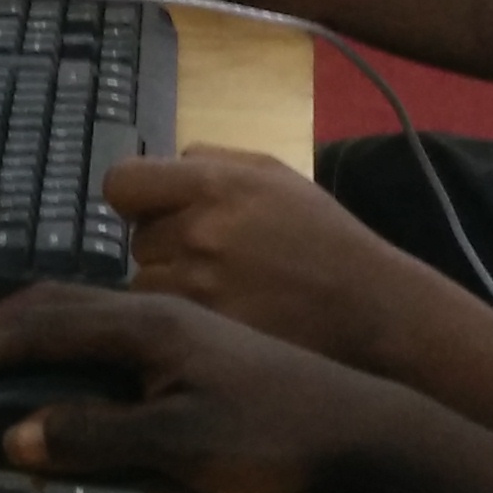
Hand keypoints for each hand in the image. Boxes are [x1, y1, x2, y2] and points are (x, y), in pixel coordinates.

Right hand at [0, 287, 442, 492]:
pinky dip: (58, 339)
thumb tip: (16, 436)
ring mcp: (177, 324)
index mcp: (146, 325)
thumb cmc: (273, 433)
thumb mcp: (182, 444)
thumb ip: (99, 437)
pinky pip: (104, 326)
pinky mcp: (194, 343)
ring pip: (78, 310)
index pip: (40, 327)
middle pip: (51, 305)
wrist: (362, 419)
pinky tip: (56, 361)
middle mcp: (155, 312)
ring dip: (19, 331)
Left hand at [106, 148, 492, 380]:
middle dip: (164, 246)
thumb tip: (166, 162)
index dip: (134, 197)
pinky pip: (164, 321)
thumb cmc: (324, 237)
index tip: (153, 210)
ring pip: (144, 284)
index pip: (121, 183)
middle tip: (210, 258)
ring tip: (218, 292)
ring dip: (170, 288)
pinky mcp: (206, 332)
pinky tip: (221, 317)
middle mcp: (199, 232)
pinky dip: (183, 320)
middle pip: (136, 239)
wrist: (371, 307)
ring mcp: (199, 288)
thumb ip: (213, 160)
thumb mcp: (276, 176)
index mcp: (214, 184)